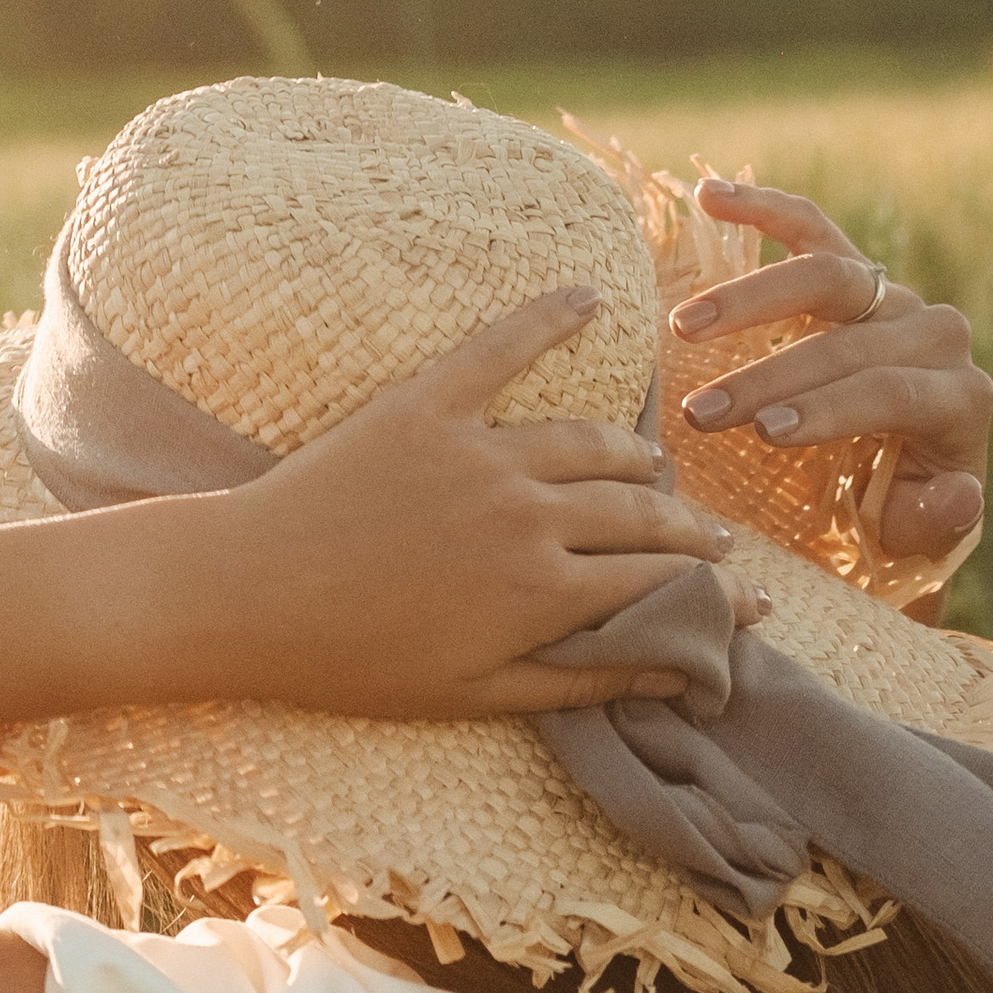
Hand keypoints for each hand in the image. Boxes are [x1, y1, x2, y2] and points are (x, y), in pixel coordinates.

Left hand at [194, 284, 757, 719]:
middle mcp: (528, 512)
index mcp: (542, 590)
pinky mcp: (427, 405)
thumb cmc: (355, 664)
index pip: (655, 580)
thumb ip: (583, 678)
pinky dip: (549, 317)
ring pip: (590, 441)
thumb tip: (675, 675)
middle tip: (713, 539)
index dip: (709, 591)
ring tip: (653, 472)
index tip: (746, 598)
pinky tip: (591, 299)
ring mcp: (480, 451)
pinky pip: (502, 348)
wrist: (246, 595)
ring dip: (634, 457)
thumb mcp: (477, 693)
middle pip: (637, 511)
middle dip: (688, 529)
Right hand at [669, 178, 992, 598]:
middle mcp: (936, 334)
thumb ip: (939, 519)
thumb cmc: (900, 513)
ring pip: (827, 276)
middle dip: (770, 375)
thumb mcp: (920, 530)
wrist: (903, 477)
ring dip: (751, 299)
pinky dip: (763, 208)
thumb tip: (960, 495)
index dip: (826, 408)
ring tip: (686, 327)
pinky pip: (811, 228)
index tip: (762, 432)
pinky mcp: (856, 272)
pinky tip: (710, 194)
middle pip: (849, 339)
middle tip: (703, 412)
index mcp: (960, 397)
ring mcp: (895, 295)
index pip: (889, 390)